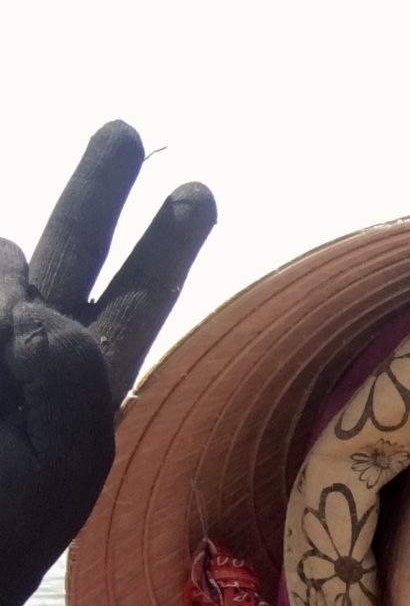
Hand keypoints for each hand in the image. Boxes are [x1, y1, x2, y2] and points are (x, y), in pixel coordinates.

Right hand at [0, 122, 214, 605]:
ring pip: (4, 273)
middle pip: (72, 252)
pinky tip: (5, 270)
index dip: (165, 247)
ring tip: (24, 257)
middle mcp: (29, 349)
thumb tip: (42, 312)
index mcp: (83, 382)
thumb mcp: (57, 476)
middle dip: (97, 192)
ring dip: (12, 266)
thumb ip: (68, 394)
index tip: (195, 192)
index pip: (136, 299)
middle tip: (124, 130)